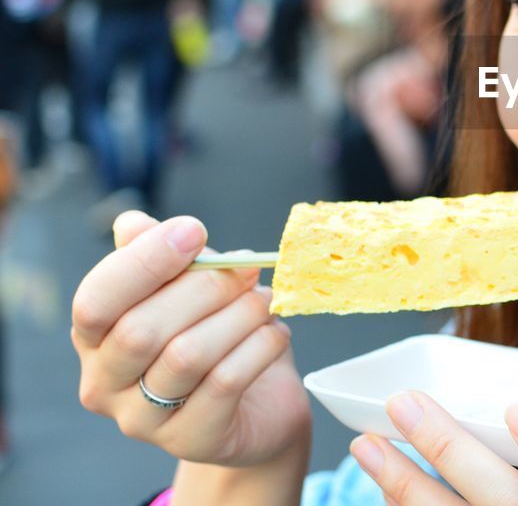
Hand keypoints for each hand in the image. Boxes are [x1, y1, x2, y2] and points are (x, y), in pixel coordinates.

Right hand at [71, 211, 310, 466]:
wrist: (259, 406)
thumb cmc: (218, 336)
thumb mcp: (191, 289)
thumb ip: (162, 258)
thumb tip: (132, 224)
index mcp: (93, 339)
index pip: (95, 301)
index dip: (144, 261)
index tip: (195, 231)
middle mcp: (104, 384)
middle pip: (141, 330)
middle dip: (205, 288)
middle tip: (247, 270)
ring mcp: (142, 421)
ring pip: (186, 356)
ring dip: (238, 316)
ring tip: (265, 301)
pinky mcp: (191, 440)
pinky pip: (225, 383)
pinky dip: (259, 346)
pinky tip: (276, 332)